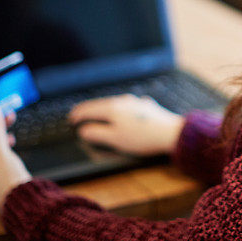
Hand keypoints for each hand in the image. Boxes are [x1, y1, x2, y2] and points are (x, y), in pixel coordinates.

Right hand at [68, 94, 184, 155]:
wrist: (170, 132)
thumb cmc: (141, 138)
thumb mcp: (115, 139)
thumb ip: (97, 133)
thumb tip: (83, 129)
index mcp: (112, 108)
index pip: (89, 108)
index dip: (78, 114)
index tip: (70, 120)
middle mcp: (123, 100)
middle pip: (101, 103)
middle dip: (89, 110)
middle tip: (79, 115)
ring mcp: (136, 101)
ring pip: (115, 103)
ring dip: (104, 109)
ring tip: (98, 114)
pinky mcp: (147, 106)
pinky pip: (128, 106)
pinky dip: (119, 110)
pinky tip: (122, 113)